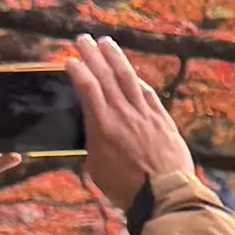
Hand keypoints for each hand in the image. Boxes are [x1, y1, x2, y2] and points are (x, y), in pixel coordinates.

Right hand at [69, 35, 197, 220]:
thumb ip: (94, 142)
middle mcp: (124, 114)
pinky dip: (139, 81)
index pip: (88, 89)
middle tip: (83, 39)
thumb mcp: (97, 167)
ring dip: (116, 58)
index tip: (69, 60)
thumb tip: (93, 128)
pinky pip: (149, 95)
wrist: (164, 195)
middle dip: (93, 55)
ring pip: (129, 79)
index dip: (78, 71)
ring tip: (106, 43)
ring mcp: (146, 115)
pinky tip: (133, 74)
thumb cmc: (125, 188)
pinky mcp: (163, 120)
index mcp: (103, 126)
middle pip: (107, 77)